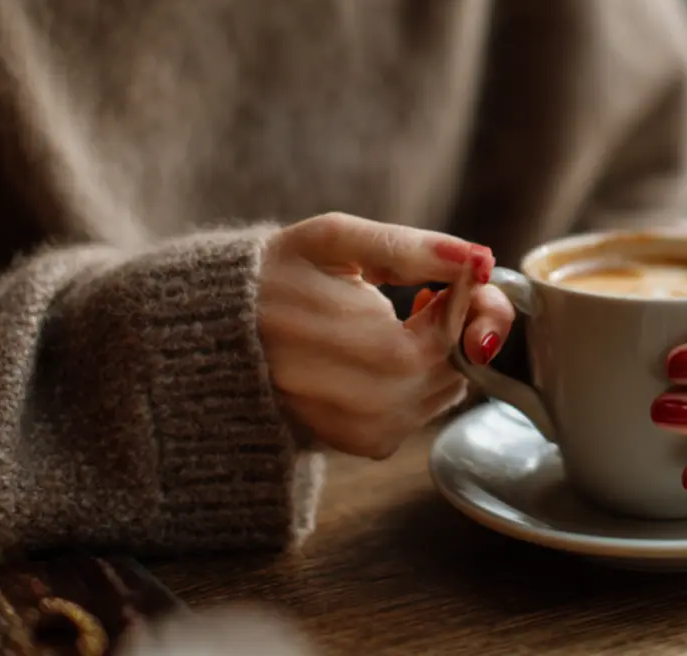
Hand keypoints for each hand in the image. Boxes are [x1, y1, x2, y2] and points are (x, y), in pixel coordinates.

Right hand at [257, 212, 497, 458]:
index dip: (466, 301)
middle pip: (454, 367)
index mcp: (361, 347)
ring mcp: (364, 431)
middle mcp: (367, 403)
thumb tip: (478, 258)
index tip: (460, 273)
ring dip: (438, 354)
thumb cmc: (271, 278)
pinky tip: (383, 351)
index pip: (450, 333)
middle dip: (454, 327)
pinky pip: (419, 413)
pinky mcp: (359, 445)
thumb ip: (408, 246)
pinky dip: (416, 381)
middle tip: (428, 292)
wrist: (207, 338)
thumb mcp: (332, 241)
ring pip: (443, 393)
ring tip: (400, 318)